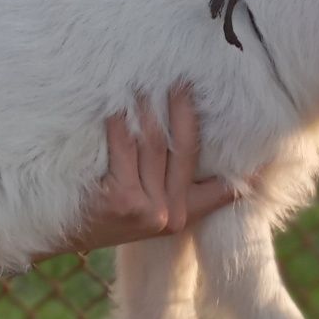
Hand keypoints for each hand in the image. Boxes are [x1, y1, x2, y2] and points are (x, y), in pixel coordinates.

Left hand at [45, 85, 235, 258]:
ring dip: (148, 110)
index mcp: (181, 218)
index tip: (264, 149)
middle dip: (183, 111)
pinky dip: (120, 124)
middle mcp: (168, 216)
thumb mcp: (142, 211)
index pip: (219, 186)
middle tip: (181, 81)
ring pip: (153, 144)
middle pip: (184, 150)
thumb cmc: (99, 216)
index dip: (243, 169)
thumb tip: (211, 164)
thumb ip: (169, 187)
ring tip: (145, 84)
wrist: (55, 236)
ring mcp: (146, 210)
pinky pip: (123, 148)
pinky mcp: (122, 201)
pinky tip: (116, 106)